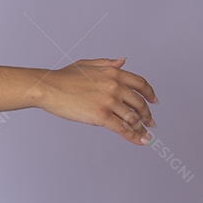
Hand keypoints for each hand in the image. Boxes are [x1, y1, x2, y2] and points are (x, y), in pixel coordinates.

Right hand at [37, 57, 157, 144]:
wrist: (48, 88)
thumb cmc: (62, 77)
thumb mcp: (87, 64)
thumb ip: (107, 63)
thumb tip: (123, 61)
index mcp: (113, 72)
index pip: (140, 84)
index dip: (150, 94)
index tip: (154, 101)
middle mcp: (115, 86)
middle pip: (139, 103)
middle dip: (147, 115)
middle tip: (150, 122)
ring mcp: (109, 101)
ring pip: (133, 118)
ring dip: (142, 128)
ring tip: (145, 135)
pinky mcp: (101, 116)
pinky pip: (123, 129)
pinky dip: (134, 137)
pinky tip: (140, 141)